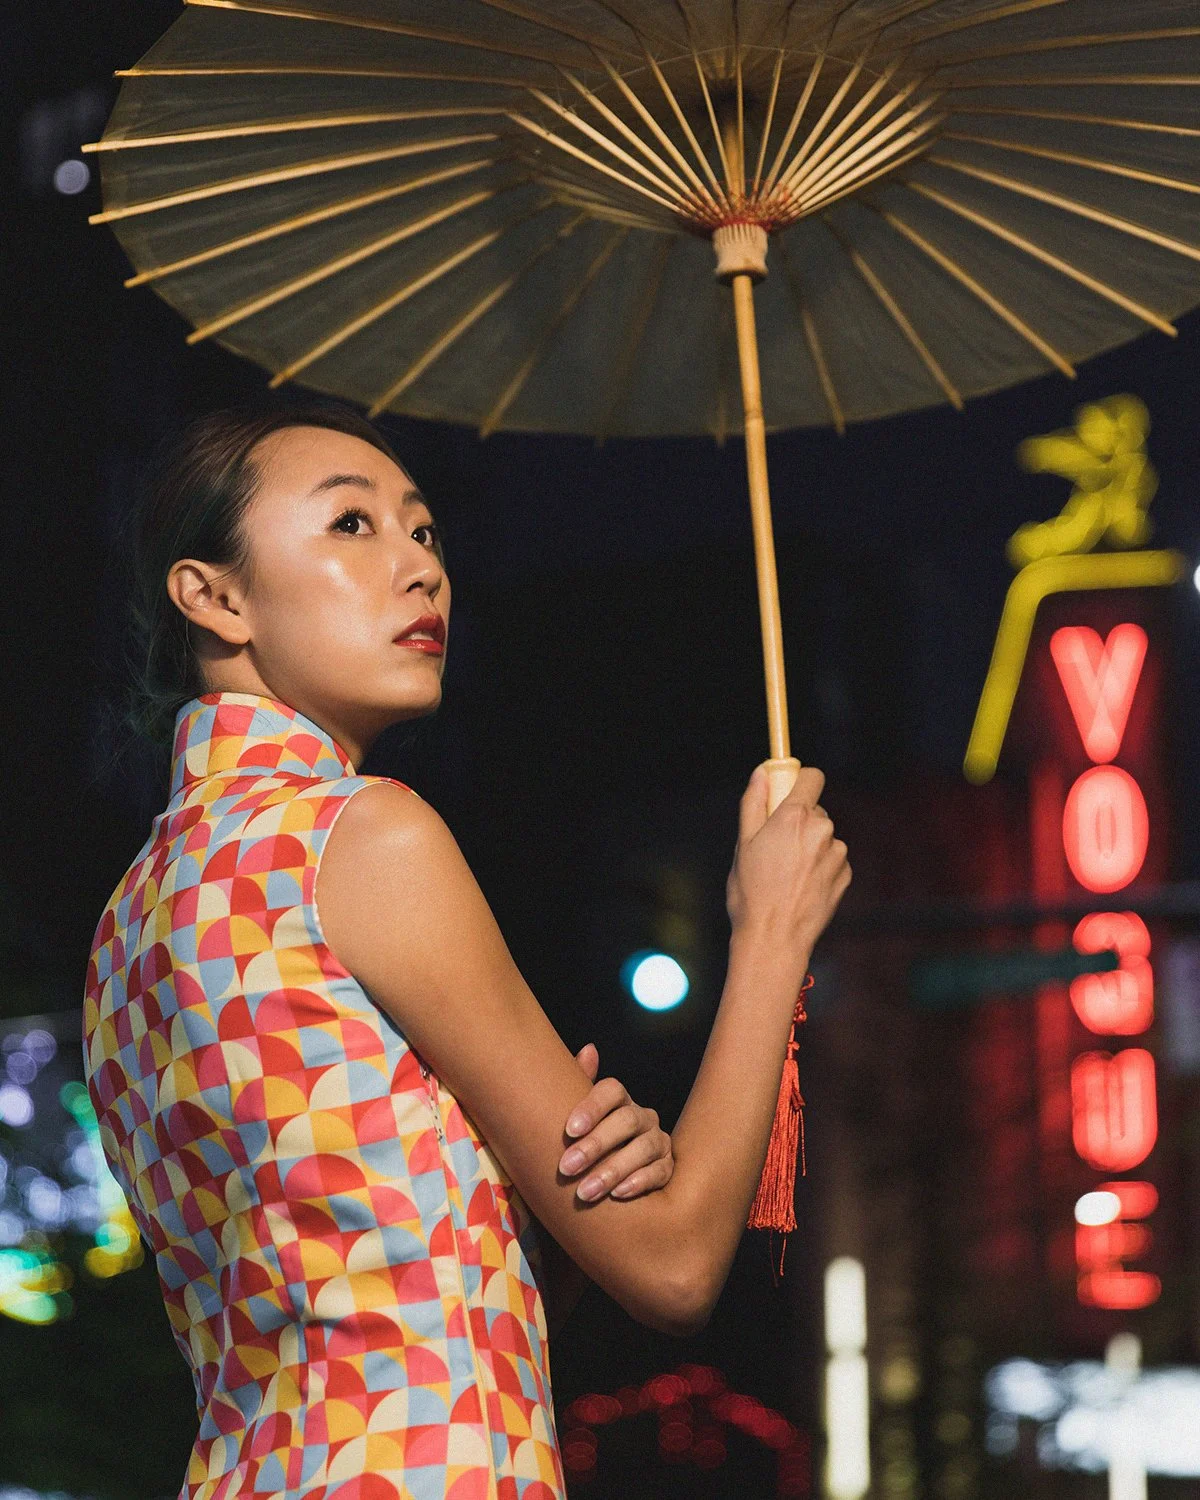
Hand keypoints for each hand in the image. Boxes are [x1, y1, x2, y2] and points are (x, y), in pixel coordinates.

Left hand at [558, 1043, 673, 1202]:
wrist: (606, 1173)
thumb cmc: (587, 1140)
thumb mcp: (576, 1118)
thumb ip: (576, 1084)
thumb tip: (588, 1049)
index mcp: (619, 1099)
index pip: (611, 1091)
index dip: (591, 1107)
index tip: (568, 1130)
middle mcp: (642, 1116)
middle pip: (625, 1121)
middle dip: (595, 1145)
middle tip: (567, 1167)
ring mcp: (658, 1141)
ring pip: (642, 1149)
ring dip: (613, 1169)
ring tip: (585, 1191)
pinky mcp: (668, 1167)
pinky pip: (661, 1172)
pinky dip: (639, 1182)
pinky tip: (618, 1195)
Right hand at [725, 761, 850, 976]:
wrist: (775, 938)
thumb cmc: (752, 893)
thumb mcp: (743, 844)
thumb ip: (754, 803)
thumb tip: (761, 773)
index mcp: (794, 817)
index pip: (811, 777)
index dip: (799, 780)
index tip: (787, 790)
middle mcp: (822, 830)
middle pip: (814, 810)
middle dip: (798, 821)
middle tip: (775, 847)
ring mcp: (837, 853)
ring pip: (823, 837)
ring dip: (809, 846)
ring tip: (787, 874)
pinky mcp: (846, 874)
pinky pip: (832, 859)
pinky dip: (820, 867)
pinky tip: (801, 886)